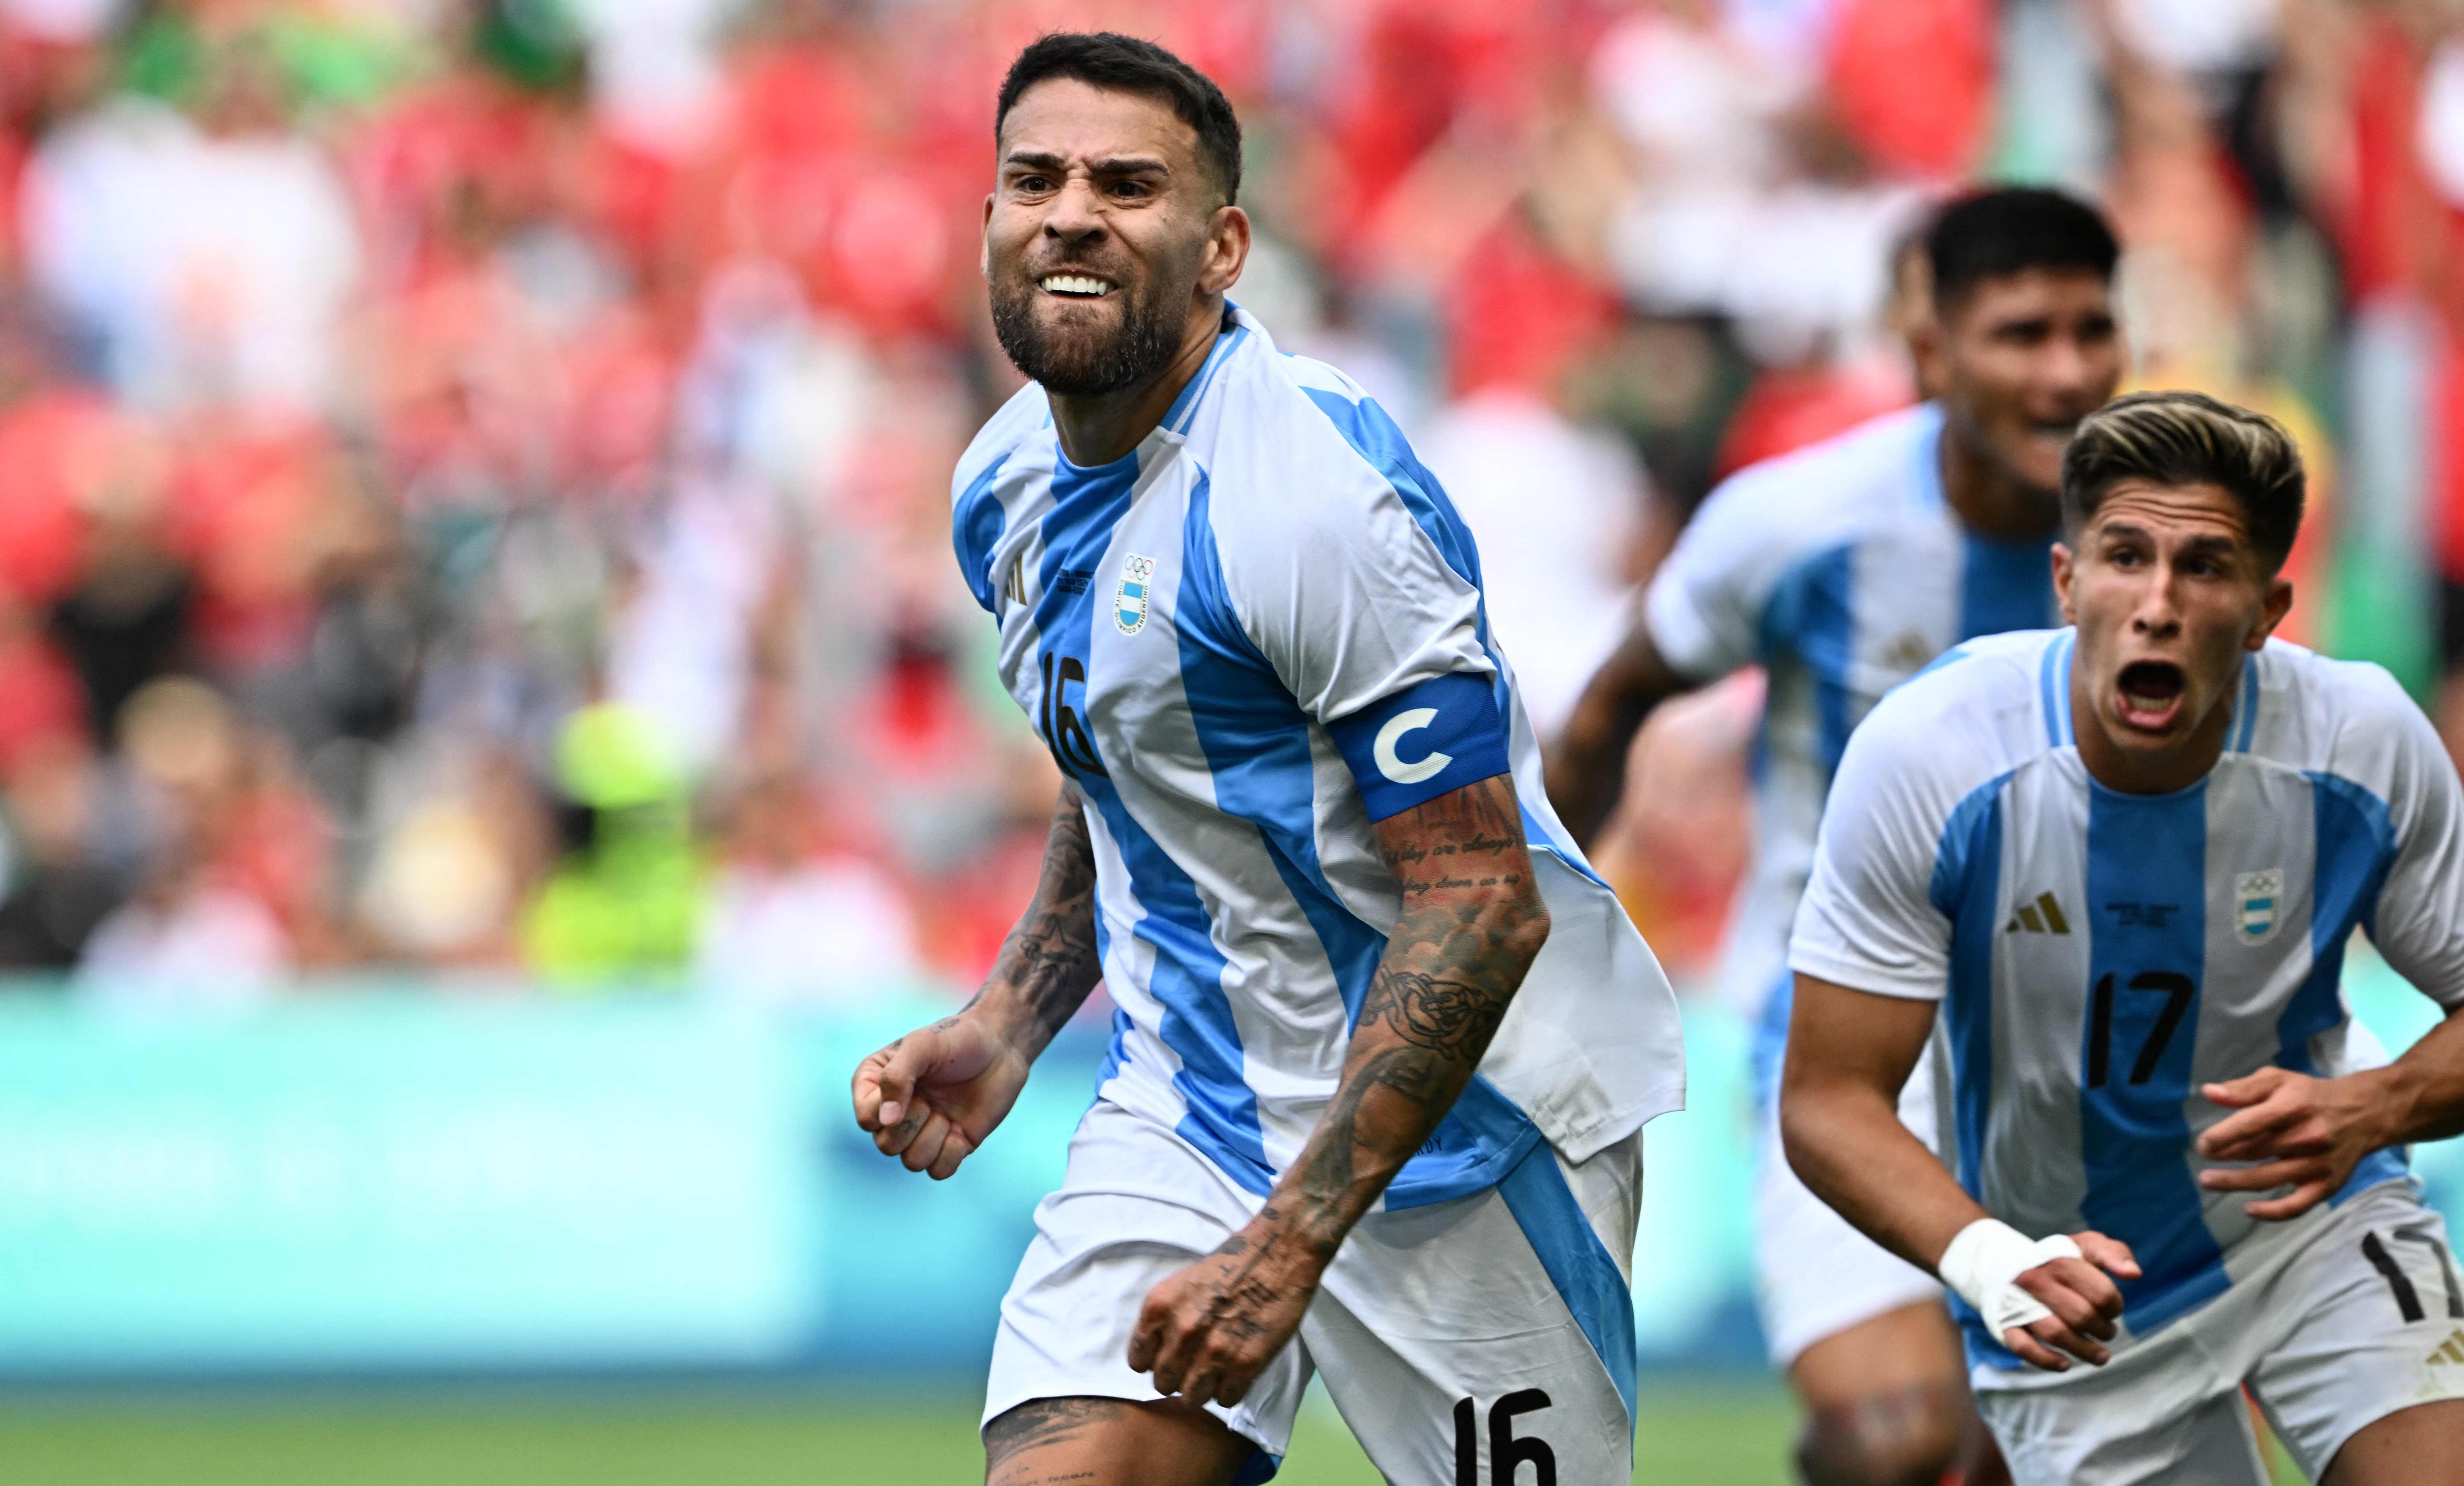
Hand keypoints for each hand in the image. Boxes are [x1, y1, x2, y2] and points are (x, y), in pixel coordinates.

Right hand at [850, 1014, 1029, 1179]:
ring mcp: (922, 1131)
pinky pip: (938, 1171)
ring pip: (912, 1162)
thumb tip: (885, 1123)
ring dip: (933, 1139)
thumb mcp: (921, 1044)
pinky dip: (951, 1153)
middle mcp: (895, 1113)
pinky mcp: (949, 1146)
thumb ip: (895, 1077)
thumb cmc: (956, 1038)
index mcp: (876, 1087)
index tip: (913, 1089)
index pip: (866, 1119)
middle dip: (913, 1124)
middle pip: (886, 1145)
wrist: (1000, 1046)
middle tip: (931, 1101)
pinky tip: (961, 1130)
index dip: (886, 1111)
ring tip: (947, 1113)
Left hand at [1127, 1220, 1322, 1406]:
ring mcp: (1214, 1349)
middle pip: (1163, 1383)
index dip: (1154, 1362)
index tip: (1169, 1357)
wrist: (1278, 1254)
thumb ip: (1165, 1319)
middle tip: (1195, 1365)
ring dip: (1204, 1388)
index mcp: (1159, 1306)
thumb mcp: (1181, 1284)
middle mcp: (1182, 1330)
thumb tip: (1158, 1354)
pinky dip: (1231, 1390)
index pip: (1137, 1360)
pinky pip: (1226, 1399)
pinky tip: (1237, 1371)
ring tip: (1217, 1370)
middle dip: (1178, 1377)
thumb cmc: (1230, 1265)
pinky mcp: (1245, 1363)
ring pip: (1192, 1397)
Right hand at [2004, 1231, 2138, 1371]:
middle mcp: (2035, 1279)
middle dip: (2104, 1330)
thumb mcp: (2087, 1246)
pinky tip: (2065, 1364)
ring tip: (2101, 1356)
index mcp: (2058, 1260)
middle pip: (2082, 1316)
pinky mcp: (2007, 1324)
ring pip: (2056, 1333)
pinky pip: (2024, 1347)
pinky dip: (2047, 1360)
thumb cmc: (2060, 1261)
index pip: (2101, 1294)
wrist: (2007, 1266)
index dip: (2115, 1307)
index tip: (2113, 1308)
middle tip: (2107, 1332)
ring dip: (2085, 1350)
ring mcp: (2018, 1302)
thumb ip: (2115, 1254)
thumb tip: (2134, 1274)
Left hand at [2196, 1066, 2392, 1220]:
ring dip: (2234, 1183)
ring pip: (2268, 1179)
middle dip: (2224, 1155)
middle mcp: (2307, 1137)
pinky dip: (2272, 1212)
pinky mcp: (2327, 1185)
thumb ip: (2243, 1088)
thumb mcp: (2279, 1080)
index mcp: (2293, 1107)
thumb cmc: (2311, 1096)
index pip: (2250, 1123)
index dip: (2221, 1136)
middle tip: (2204, 1156)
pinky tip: (2249, 1209)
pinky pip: (2297, 1206)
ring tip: (2208, 1181)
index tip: (2202, 1144)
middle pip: (2255, 1151)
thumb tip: (2209, 1093)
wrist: (2364, 1113)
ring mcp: (2318, 1164)